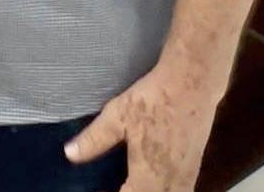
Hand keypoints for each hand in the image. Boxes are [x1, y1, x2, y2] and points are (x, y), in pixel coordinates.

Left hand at [64, 65, 218, 191]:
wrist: (192, 82)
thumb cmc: (152, 99)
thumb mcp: (117, 116)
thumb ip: (94, 139)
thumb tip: (69, 154)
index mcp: (149, 176)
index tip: (97, 190)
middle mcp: (172, 182)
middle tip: (113, 184)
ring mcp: (187, 176)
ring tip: (129, 183)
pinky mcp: (194, 166)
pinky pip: (179, 189)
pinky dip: (164, 189)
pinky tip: (150, 180)